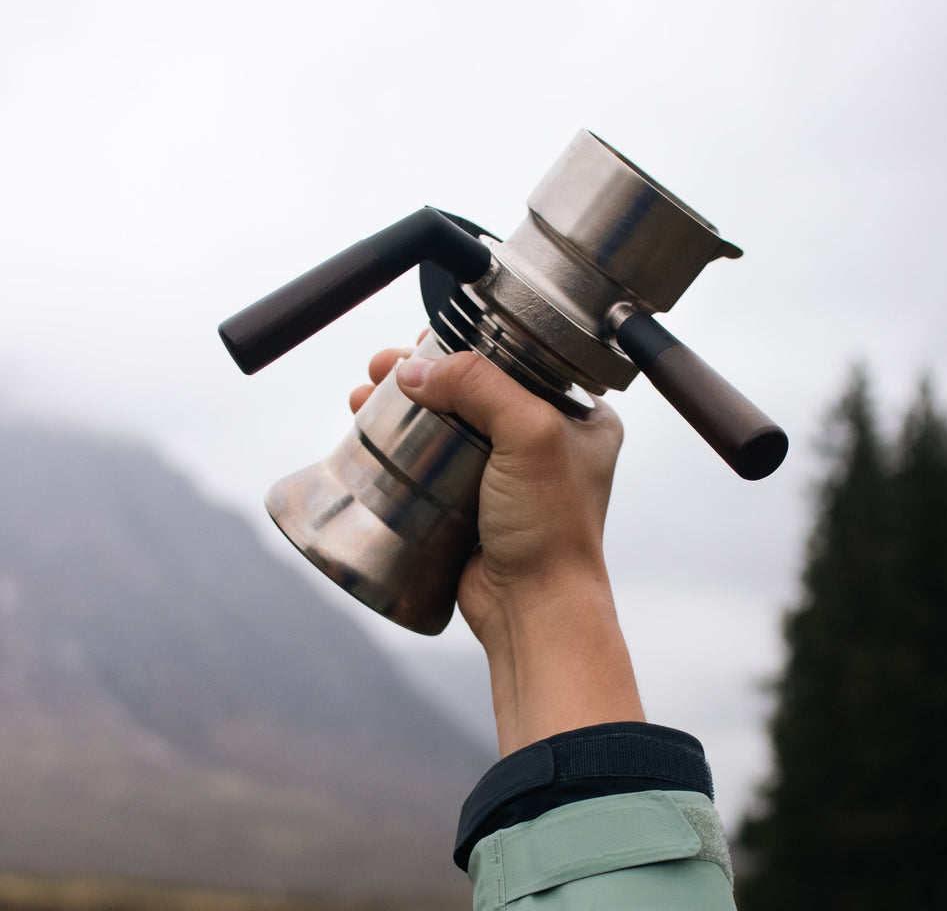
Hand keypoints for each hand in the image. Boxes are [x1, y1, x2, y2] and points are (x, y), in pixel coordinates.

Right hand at [351, 343, 643, 753]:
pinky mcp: (474, 499)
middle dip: (425, 370)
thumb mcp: (531, 435)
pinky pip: (433, 457)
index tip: (427, 338)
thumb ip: (480, 386)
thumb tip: (418, 370)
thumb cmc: (552, 531)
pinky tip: (370, 427)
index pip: (519, 358)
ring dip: (406, 401)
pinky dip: (402, 439)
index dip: (469, 342)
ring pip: (448, 419)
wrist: (533, 609)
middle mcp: (546, 440)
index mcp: (579, 417)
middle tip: (385, 366)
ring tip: (366, 391)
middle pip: (475, 386)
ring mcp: (508, 471)